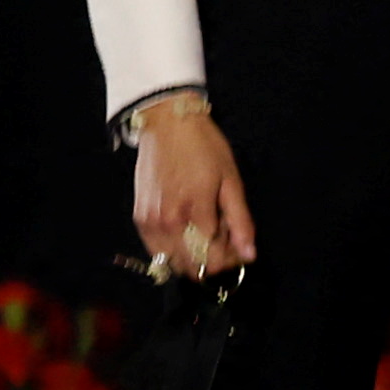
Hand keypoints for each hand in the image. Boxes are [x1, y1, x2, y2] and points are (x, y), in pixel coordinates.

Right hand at [129, 94, 255, 284]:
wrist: (166, 123)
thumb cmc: (203, 147)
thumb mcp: (230, 180)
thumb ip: (240, 221)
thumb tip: (249, 254)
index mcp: (195, 212)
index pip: (214, 259)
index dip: (231, 259)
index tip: (239, 247)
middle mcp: (168, 223)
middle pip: (193, 266)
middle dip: (212, 261)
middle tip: (224, 242)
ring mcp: (150, 222)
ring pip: (173, 262)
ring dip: (192, 258)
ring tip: (205, 237)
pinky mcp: (139, 218)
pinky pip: (157, 251)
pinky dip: (174, 250)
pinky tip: (186, 231)